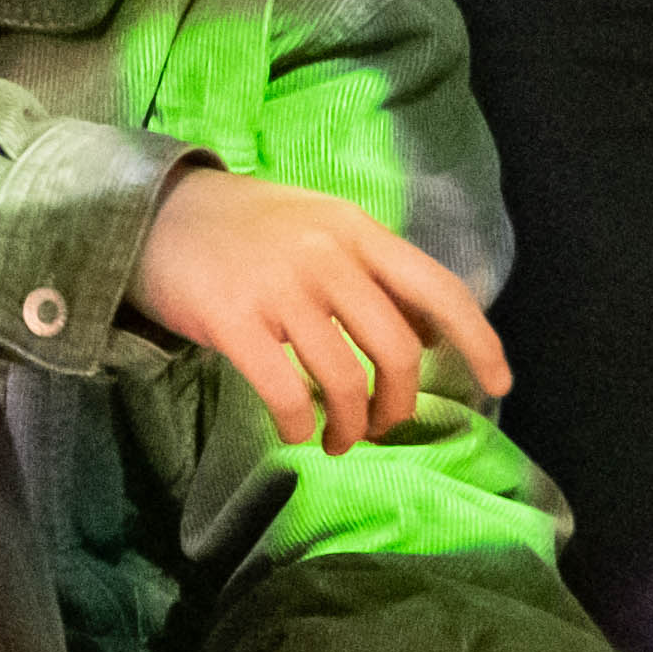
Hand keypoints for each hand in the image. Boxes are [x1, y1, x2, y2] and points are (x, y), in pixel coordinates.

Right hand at [125, 162, 508, 446]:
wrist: (152, 210)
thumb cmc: (244, 227)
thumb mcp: (320, 227)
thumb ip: (372, 270)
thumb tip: (431, 331)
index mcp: (356, 230)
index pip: (439, 289)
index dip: (479, 342)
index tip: (500, 383)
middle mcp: (327, 255)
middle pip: (397, 348)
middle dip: (399, 404)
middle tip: (382, 427)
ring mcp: (279, 287)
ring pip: (345, 378)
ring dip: (351, 425)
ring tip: (339, 441)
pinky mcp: (233, 320)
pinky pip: (285, 392)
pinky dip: (300, 425)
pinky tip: (298, 432)